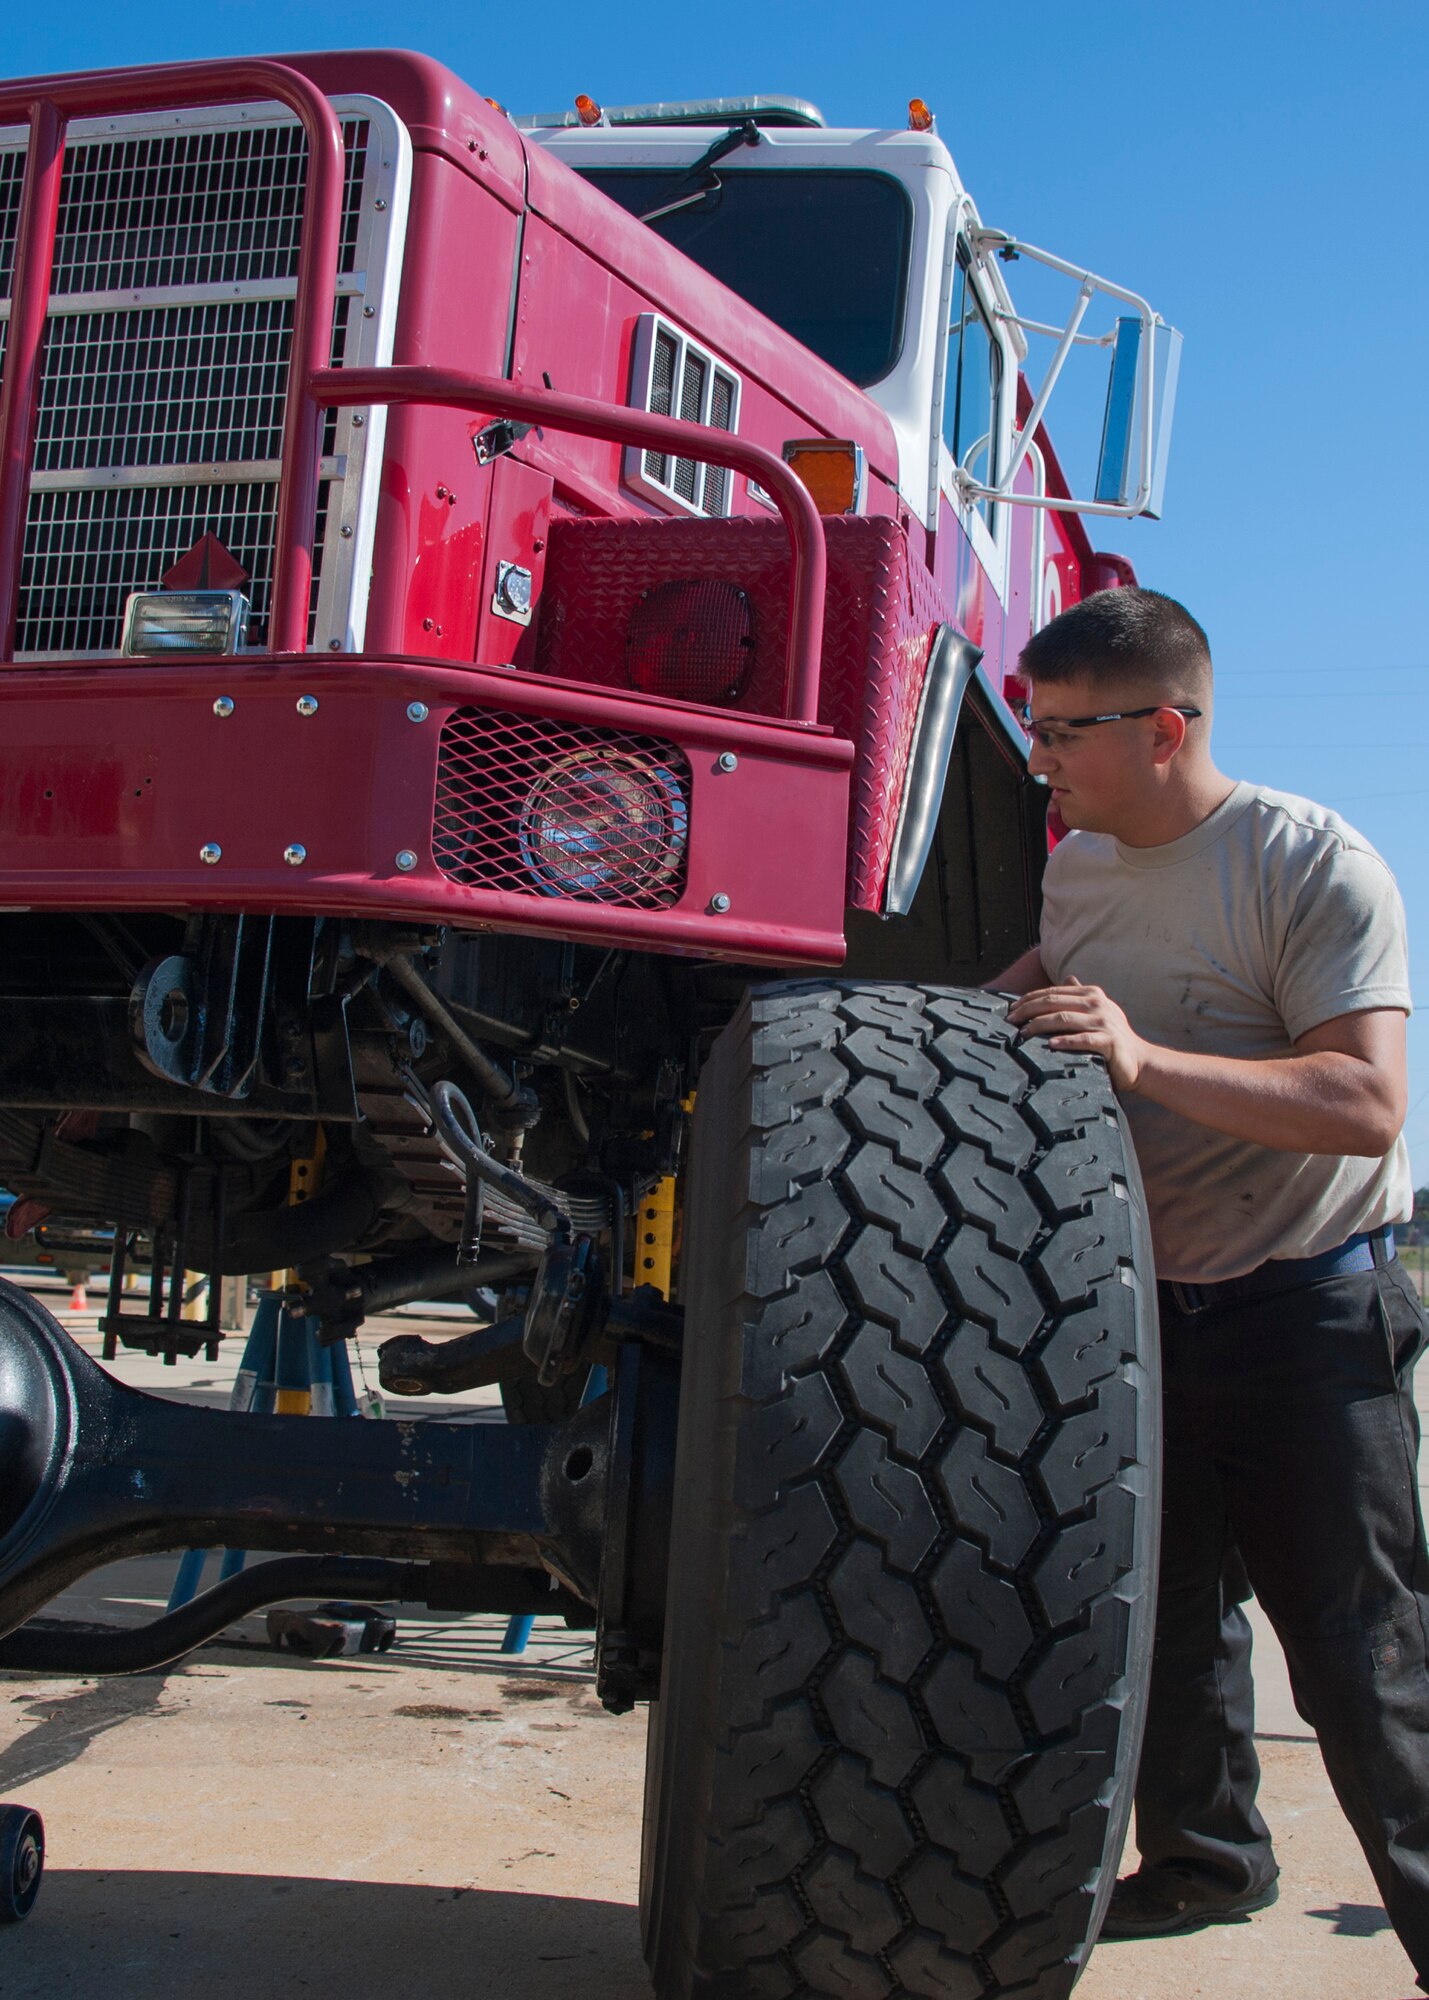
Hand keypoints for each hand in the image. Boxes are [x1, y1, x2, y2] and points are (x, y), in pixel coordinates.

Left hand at [1005, 977, 1147, 1093]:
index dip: (1029, 998)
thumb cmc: (1112, 1037)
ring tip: (1022, 1033)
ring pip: (1064, 1019)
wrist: (1139, 1061)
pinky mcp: (1110, 1042)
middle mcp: (1098, 1004)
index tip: (1010, 1009)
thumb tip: (1067, 977)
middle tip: (1009, 1021)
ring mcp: (1104, 1022)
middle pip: (1054, 1003)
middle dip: (1028, 1010)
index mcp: (1092, 994)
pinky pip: (1083, 1040)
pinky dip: (1065, 1041)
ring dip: (1039, 1026)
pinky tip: (1050, 1045)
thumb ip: (1080, 996)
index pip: (1053, 992)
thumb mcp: (1097, 1011)